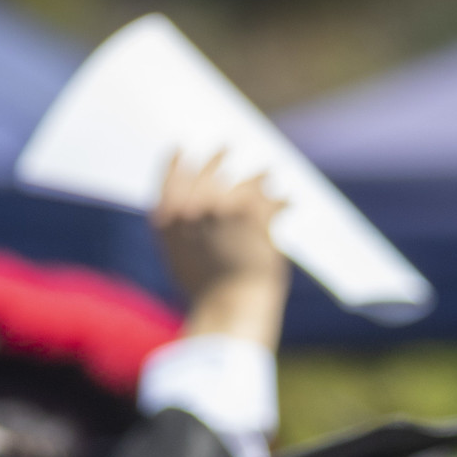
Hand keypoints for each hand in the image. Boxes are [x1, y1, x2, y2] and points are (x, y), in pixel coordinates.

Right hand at [152, 151, 289, 349]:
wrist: (228, 310)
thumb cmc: (205, 292)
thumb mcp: (178, 258)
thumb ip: (178, 227)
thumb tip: (188, 207)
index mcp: (167, 220)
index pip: (169, 177)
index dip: (176, 161)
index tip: (181, 148)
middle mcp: (191, 208)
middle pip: (207, 170)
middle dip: (218, 156)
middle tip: (227, 146)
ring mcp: (220, 208)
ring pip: (245, 181)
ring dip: (259, 178)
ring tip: (268, 173)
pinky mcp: (251, 213)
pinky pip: (270, 197)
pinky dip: (282, 202)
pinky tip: (289, 202)